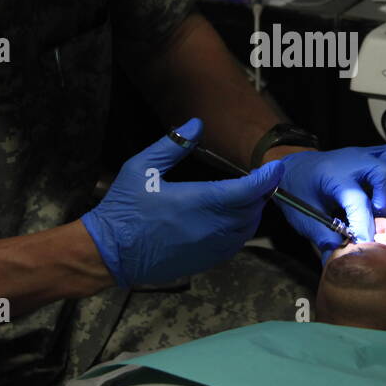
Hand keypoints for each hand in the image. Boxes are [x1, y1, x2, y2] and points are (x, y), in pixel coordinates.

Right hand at [81, 118, 282, 286]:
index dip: (266, 178)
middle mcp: (209, 227)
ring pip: (246, 230)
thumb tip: (196, 124)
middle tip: (259, 180)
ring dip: (251, 213)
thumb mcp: (142, 168)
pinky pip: (233, 245)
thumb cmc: (124, 209)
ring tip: (246, 198)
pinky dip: (239, 231)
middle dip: (259, 194)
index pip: (247, 190)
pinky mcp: (204, 262)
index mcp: (197, 201)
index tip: (276, 168)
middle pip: (252, 210)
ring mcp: (208, 248)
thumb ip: (173, 145)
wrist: (110, 252)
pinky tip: (229, 219)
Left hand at [273, 144, 385, 251]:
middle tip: (380, 218)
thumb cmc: (299, 191)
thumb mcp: (303, 216)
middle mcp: (352, 161)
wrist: (296, 168)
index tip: (366, 242)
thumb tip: (339, 260)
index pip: (356, 199)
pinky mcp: (375, 154)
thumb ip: (323, 238)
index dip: (364, 223)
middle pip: (384, 172)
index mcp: (331, 177)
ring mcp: (366, 154)